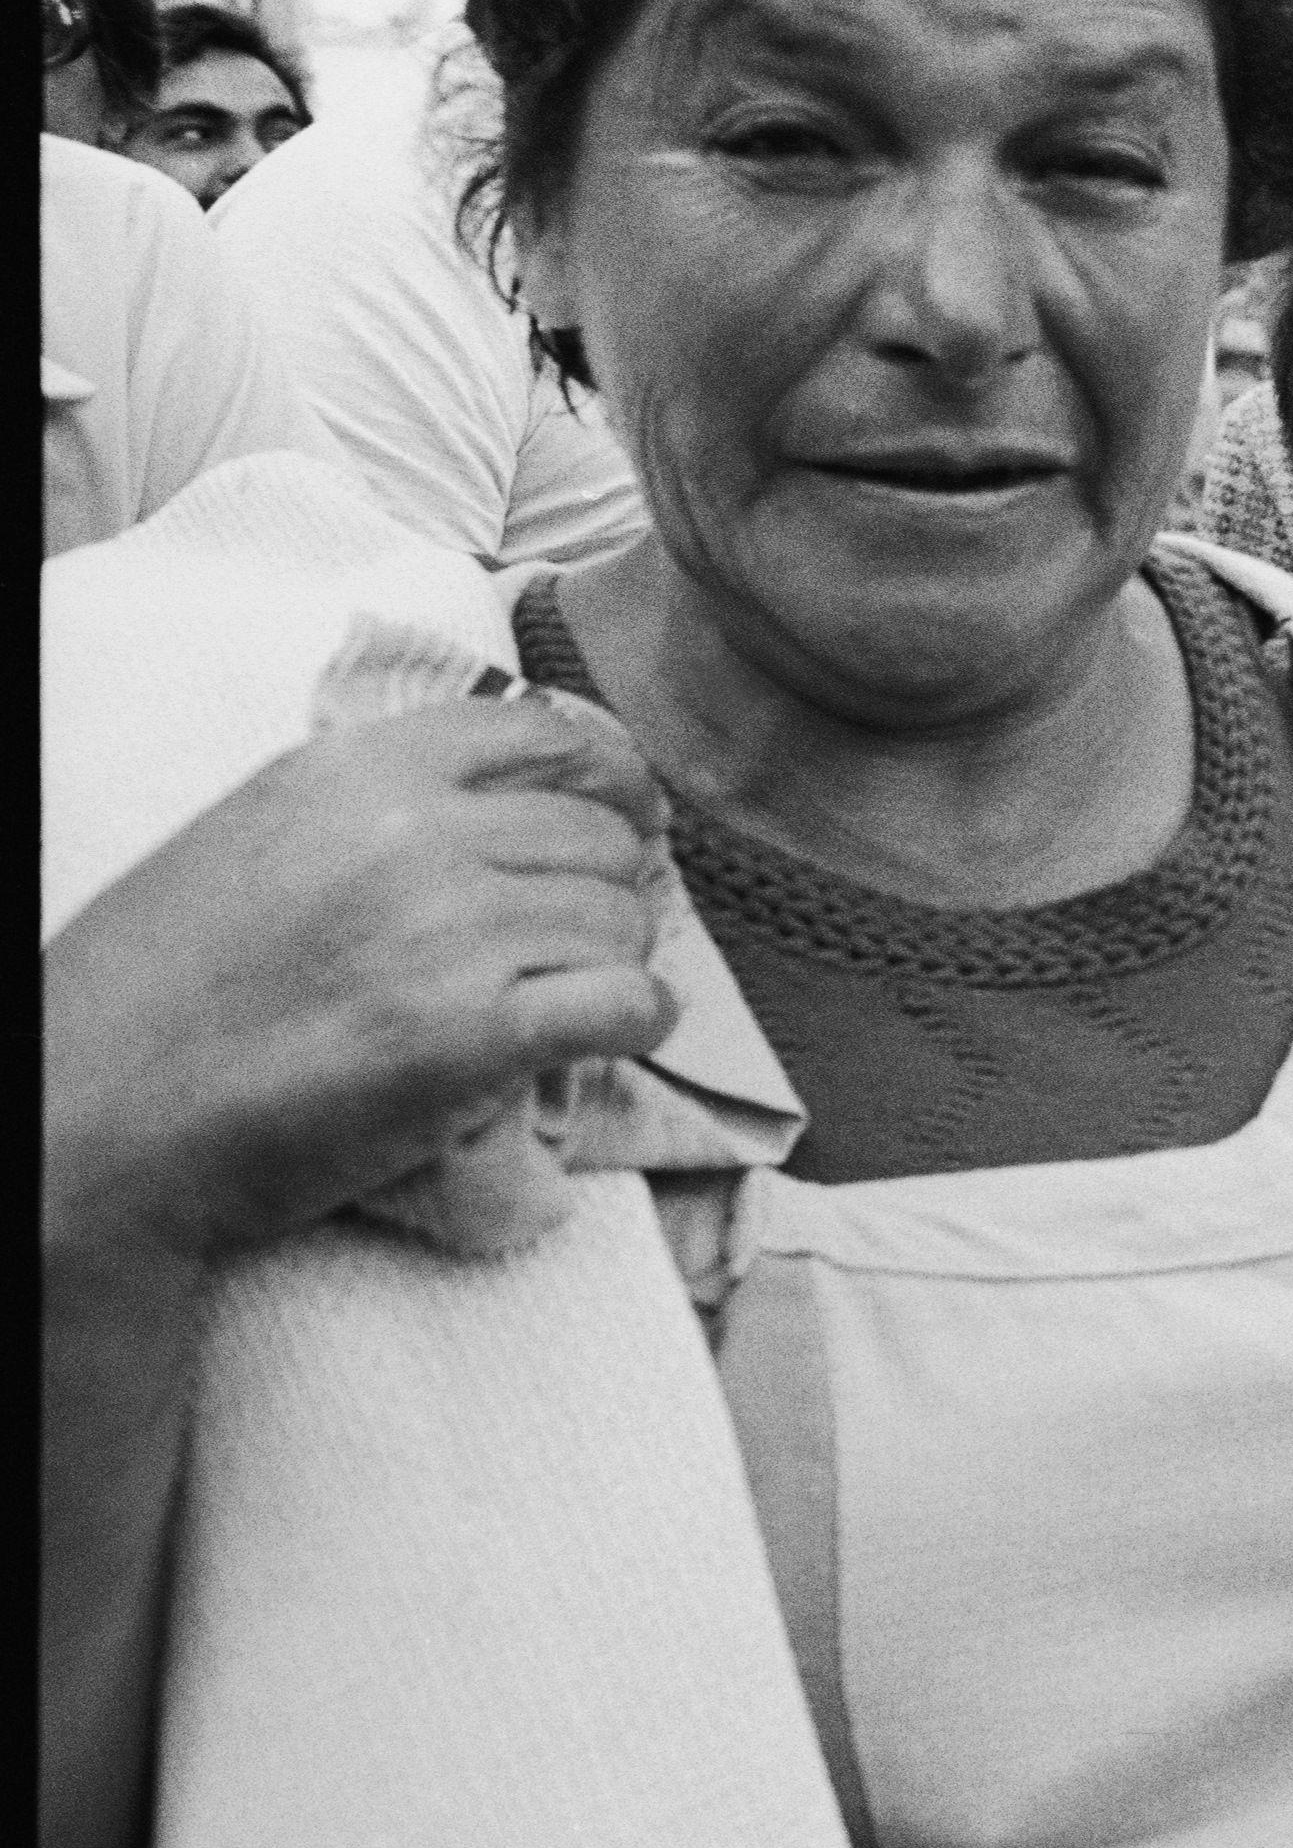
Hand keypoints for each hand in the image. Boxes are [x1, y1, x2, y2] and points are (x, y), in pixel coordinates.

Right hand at [42, 697, 678, 1269]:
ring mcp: (450, 931)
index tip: (630, 813)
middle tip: (581, 935)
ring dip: (617, 959)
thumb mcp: (263, 833)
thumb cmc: (169, 986)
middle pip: (600, 833)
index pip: (548, 733)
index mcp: (357, 770)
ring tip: (570, 993)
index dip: (610, 776)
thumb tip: (517, 791)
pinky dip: (640, 1020)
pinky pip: (630, 1004)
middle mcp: (414, 833)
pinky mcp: (475, 1034)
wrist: (97, 1114)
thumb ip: (381, 800)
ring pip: (622, 919)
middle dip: (611, 885)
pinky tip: (613, 1033)